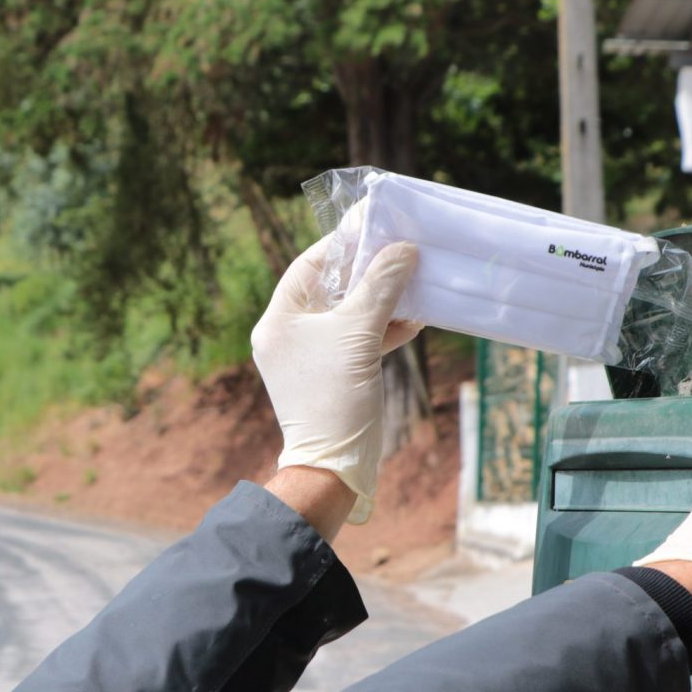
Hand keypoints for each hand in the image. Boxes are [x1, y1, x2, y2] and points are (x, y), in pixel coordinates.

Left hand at [251, 236, 421, 524]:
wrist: (333, 467)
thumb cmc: (335, 398)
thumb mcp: (359, 335)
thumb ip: (381, 287)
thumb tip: (403, 249)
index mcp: (278, 321)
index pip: (309, 266)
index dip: (342, 243)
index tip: (374, 224)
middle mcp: (288, 336)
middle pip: (330, 289)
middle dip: (367, 271)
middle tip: (400, 249)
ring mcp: (309, 359)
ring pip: (348, 316)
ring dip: (381, 301)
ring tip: (414, 283)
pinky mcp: (332, 378)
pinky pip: (356, 342)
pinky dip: (382, 330)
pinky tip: (412, 320)